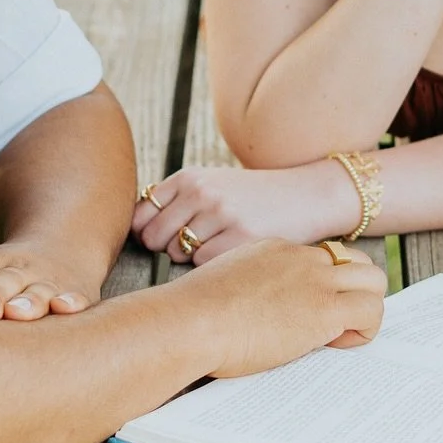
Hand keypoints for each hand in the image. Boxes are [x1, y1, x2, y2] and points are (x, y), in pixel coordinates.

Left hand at [0, 242, 101, 320]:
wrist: (65, 246)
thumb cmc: (8, 278)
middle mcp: (20, 270)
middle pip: (3, 281)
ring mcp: (50, 282)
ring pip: (38, 291)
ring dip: (29, 301)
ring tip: (20, 311)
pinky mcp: (77, 295)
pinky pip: (75, 298)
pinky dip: (72, 302)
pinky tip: (68, 308)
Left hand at [133, 163, 359, 264]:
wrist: (306, 195)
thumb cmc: (254, 196)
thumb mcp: (213, 184)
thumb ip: (177, 201)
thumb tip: (135, 231)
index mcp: (190, 177)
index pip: (141, 215)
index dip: (147, 233)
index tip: (163, 240)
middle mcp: (201, 192)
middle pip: (154, 238)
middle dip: (167, 248)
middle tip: (196, 245)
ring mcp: (221, 214)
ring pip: (178, 253)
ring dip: (192, 257)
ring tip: (219, 244)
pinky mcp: (240, 237)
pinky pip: (205, 264)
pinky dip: (214, 265)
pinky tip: (234, 251)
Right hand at [180, 238, 387, 377]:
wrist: (192, 321)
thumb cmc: (193, 315)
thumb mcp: (223, 287)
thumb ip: (246, 290)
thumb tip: (249, 312)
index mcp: (275, 249)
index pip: (321, 258)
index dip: (322, 286)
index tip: (305, 311)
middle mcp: (301, 257)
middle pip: (355, 259)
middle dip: (353, 289)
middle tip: (333, 322)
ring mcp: (316, 279)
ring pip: (374, 279)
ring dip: (365, 308)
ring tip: (340, 335)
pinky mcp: (325, 308)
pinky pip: (371, 311)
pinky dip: (364, 330)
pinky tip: (335, 345)